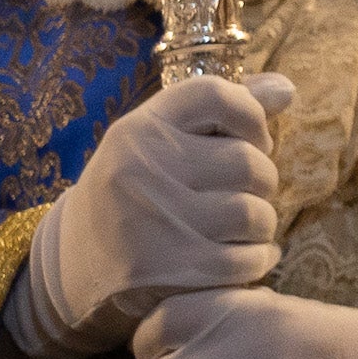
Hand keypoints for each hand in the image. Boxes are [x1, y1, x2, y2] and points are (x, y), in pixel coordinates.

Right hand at [5, 73, 289, 358]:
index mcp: (138, 129)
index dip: (250, 114)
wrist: (70, 266)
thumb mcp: (159, 143)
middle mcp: (140, 168)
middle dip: (262, 180)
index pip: (215, 94)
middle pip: (247, 160)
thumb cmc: (132, 192)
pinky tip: (249, 257)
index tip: (254, 138)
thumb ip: (221, 113)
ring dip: (262, 223)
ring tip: (249, 227)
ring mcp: (151, 220)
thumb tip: (286, 89)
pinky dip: (257, 259)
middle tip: (249, 193)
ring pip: (252, 213)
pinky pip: (243, 260)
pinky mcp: (164, 269)